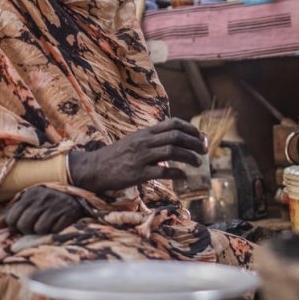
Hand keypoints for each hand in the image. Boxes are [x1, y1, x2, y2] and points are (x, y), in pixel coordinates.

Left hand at [3, 186, 84, 234]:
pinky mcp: (67, 214)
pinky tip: (57, 222)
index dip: (15, 224)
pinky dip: (53, 230)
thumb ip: (11, 212)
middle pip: (23, 225)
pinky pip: (53, 231)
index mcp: (29, 194)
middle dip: (28, 228)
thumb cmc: (49, 200)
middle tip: (36, 223)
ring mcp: (55, 206)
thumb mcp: (29, 200)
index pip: (11, 218)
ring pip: (38, 229)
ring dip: (41, 230)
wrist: (78, 192)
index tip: (23, 221)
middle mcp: (41, 198)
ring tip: (47, 221)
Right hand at [68, 117, 205, 192]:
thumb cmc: (116, 155)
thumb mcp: (134, 141)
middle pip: (176, 136)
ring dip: (189, 157)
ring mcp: (141, 157)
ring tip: (198, 162)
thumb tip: (173, 141)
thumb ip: (152, 139)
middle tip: (204, 150)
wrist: (93, 168)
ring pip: (171, 152)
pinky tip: (183, 176)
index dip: (190, 128)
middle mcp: (144, 141)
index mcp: (144, 132)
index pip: (172, 123)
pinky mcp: (137, 174)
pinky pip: (162, 172)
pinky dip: (176, 173)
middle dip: (194, 142)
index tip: (200, 135)